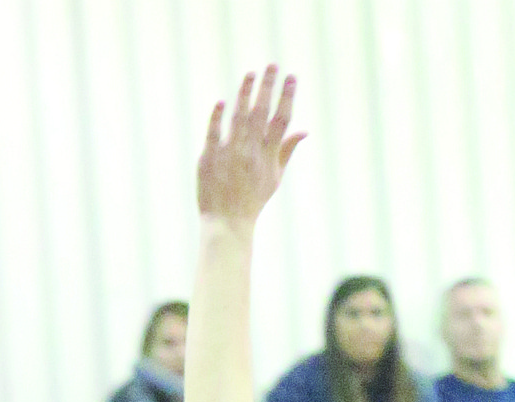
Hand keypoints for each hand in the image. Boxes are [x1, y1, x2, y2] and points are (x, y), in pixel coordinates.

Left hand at [197, 66, 303, 224]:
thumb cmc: (252, 200)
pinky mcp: (209, 159)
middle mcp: (250, 153)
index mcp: (268, 157)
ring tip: (251, 74)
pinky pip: (213, 133)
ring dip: (245, 93)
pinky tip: (223, 101)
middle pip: (261, 113)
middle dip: (268, 87)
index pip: (281, 121)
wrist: (227, 223)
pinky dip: (217, 117)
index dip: (287, 97)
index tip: (291, 77)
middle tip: (272, 65)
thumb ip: (287, 151)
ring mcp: (229, 155)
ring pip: (238, 118)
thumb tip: (305, 131)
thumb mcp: (274, 178)